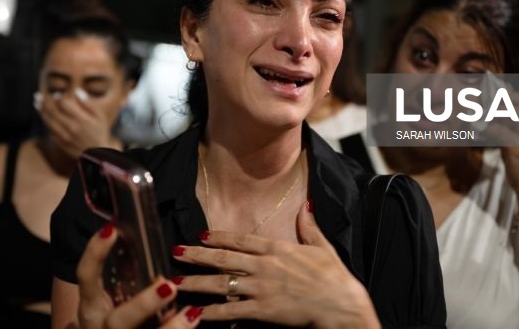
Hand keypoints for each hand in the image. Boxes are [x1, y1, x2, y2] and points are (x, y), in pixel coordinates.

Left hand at [39, 92, 113, 158]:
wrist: (97, 155)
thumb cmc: (99, 132)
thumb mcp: (99, 117)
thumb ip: (88, 103)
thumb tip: (76, 91)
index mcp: (83, 120)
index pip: (65, 104)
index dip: (59, 97)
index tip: (57, 94)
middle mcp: (72, 128)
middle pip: (54, 111)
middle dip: (45, 101)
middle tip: (38, 95)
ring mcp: (65, 137)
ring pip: (48, 121)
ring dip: (41, 110)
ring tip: (37, 102)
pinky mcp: (60, 143)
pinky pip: (49, 130)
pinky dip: (45, 121)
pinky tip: (43, 115)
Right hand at [76, 223, 202, 328]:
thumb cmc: (111, 313)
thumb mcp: (111, 296)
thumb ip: (130, 280)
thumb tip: (159, 270)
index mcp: (91, 305)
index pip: (85, 276)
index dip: (94, 253)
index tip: (111, 230)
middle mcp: (100, 325)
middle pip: (118, 320)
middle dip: (144, 305)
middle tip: (168, 286)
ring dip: (169, 328)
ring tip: (191, 312)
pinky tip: (193, 319)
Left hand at [171, 201, 379, 327]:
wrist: (342, 304)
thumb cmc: (335, 277)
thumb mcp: (322, 246)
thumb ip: (308, 226)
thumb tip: (305, 205)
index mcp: (277, 248)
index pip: (241, 240)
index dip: (219, 236)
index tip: (201, 234)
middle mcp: (264, 265)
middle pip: (223, 258)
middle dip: (197, 255)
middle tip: (176, 251)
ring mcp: (261, 288)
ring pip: (221, 284)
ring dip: (197, 282)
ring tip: (176, 281)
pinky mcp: (263, 310)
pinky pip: (232, 311)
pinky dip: (212, 312)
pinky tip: (196, 313)